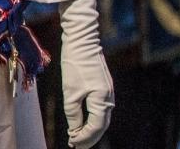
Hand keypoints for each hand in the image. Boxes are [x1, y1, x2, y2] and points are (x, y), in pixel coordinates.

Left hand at [60, 0, 113, 147]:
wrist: (82, 40)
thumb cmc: (75, 64)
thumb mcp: (70, 91)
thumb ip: (73, 113)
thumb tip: (74, 131)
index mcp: (103, 100)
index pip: (96, 127)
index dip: (85, 138)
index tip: (73, 145)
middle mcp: (109, 98)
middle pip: (101, 125)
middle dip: (89, 137)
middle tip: (76, 146)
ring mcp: (107, 92)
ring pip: (101, 117)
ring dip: (90, 129)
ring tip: (77, 137)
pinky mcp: (103, 87)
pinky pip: (99, 108)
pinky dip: (92, 118)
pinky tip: (82, 121)